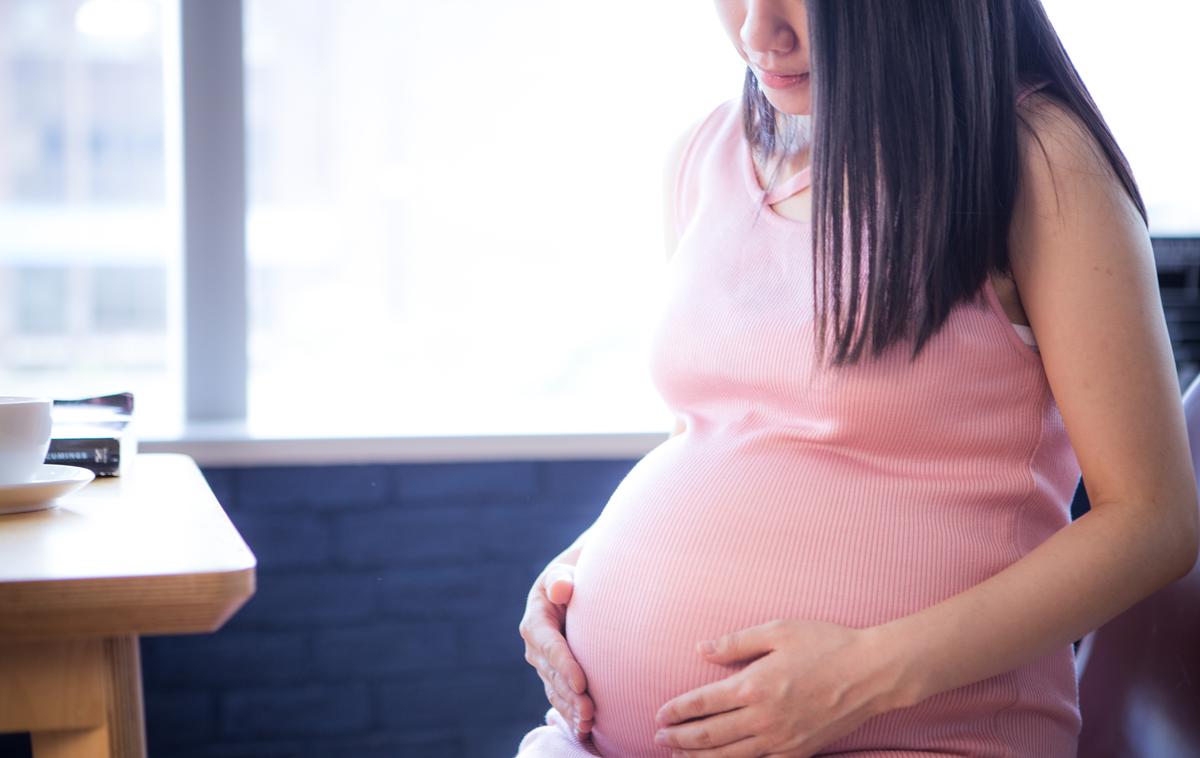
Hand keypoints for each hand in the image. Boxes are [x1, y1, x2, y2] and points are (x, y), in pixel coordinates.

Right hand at [518, 562, 595, 739]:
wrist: (573, 587)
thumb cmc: (573, 577)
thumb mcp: (564, 573)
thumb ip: (561, 579)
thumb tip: (561, 588)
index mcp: (535, 620)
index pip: (549, 646)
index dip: (564, 665)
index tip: (581, 682)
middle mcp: (535, 646)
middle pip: (552, 674)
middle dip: (570, 695)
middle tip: (590, 710)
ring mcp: (543, 664)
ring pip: (555, 690)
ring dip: (570, 709)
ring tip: (588, 724)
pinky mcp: (554, 675)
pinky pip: (560, 697)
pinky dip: (570, 714)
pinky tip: (584, 730)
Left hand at [653, 619, 900, 756]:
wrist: (873, 674)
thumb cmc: (826, 644)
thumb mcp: (778, 630)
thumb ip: (736, 643)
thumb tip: (700, 649)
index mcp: (754, 686)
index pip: (702, 704)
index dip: (676, 711)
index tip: (658, 715)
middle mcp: (763, 718)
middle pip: (709, 735)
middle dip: (680, 739)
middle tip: (659, 739)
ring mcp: (781, 740)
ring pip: (729, 756)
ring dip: (699, 757)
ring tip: (679, 756)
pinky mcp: (798, 751)